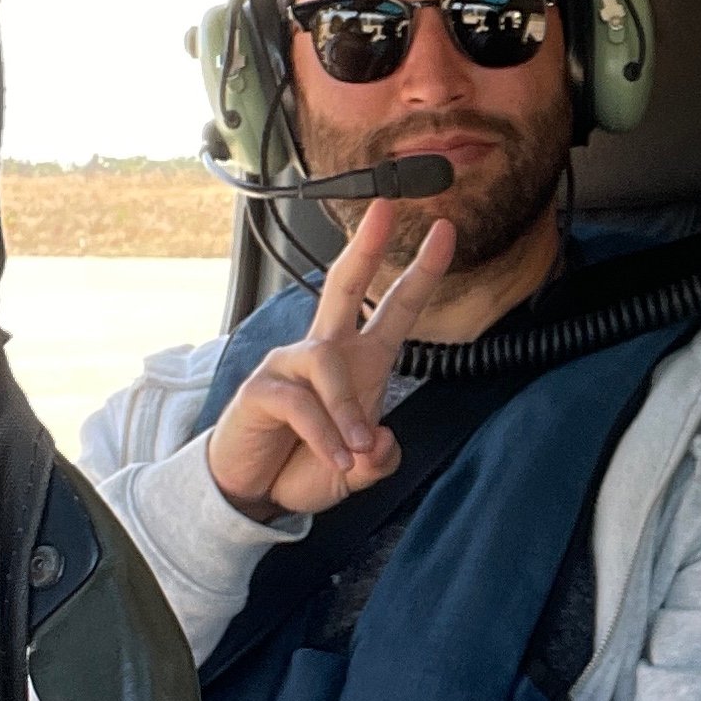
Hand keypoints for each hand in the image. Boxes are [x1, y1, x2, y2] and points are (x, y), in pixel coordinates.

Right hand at [207, 202, 453, 520]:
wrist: (255, 491)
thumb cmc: (307, 464)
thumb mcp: (359, 471)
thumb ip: (380, 460)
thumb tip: (380, 441)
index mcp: (361, 360)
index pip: (395, 307)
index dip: (421, 271)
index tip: (445, 233)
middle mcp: (326, 351)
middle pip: (344, 286)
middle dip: (366, 247)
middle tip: (385, 209)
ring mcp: (290, 365)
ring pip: (328, 364)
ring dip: (347, 411)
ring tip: (355, 449)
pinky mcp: (261, 387)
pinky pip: (301, 403)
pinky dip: (323, 435)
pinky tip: (334, 458)